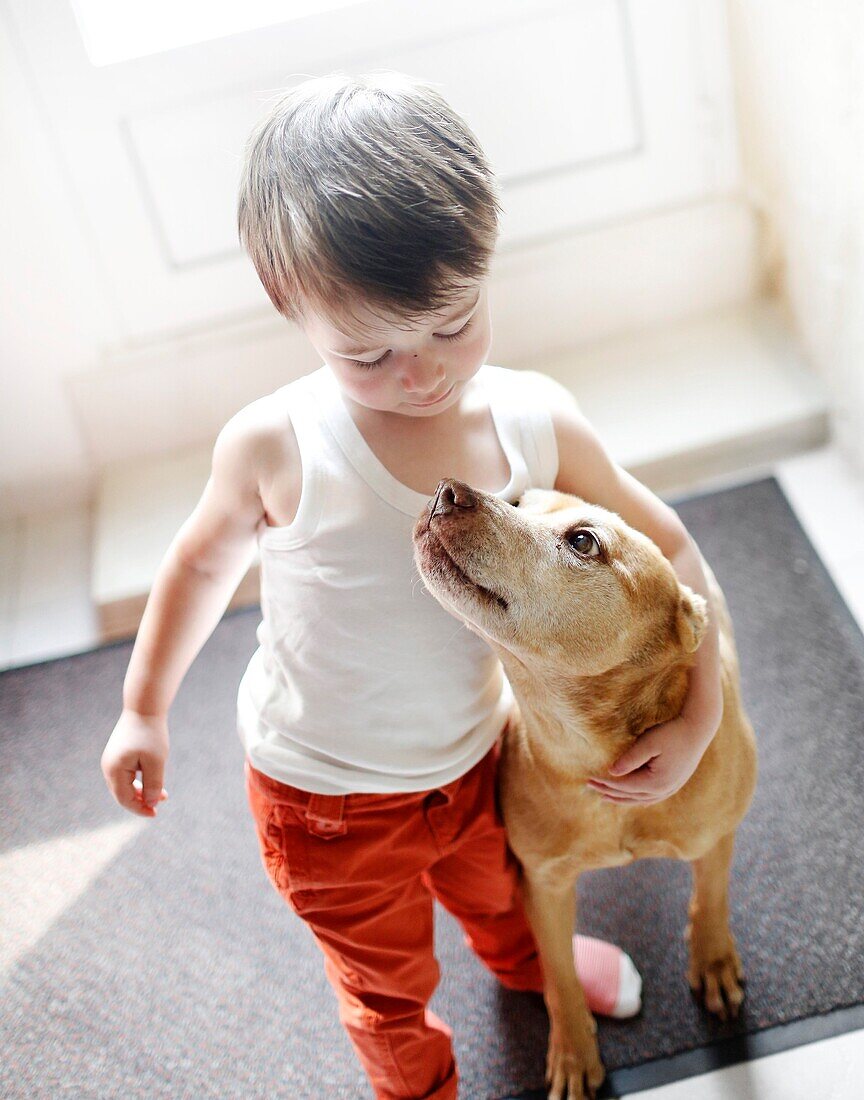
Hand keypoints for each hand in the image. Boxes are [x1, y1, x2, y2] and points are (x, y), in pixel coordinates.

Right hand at [101, 709, 169, 817]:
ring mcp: (111, 761)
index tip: (155, 813)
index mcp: (114, 770)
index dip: (140, 809)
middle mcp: (108, 767)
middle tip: (161, 804)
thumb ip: (153, 784)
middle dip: (142, 801)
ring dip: (142, 791)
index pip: (124, 799)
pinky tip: (153, 781)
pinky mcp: (117, 755)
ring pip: (125, 785)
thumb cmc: (151, 734)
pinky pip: (126, 775)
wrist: (144, 708)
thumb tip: (151, 804)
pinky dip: (139, 781)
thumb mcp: (156, 762)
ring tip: (162, 795)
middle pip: (122, 794)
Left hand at [586, 714, 716, 804]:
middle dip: (609, 791)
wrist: (699, 728)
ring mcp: (671, 788)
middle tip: (590, 786)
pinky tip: (630, 797)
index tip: (589, 778)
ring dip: (622, 799)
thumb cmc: (672, 732)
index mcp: (656, 782)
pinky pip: (652, 797)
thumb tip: (612, 773)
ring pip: (641, 800)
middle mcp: (664, 790)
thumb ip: (630, 759)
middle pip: (630, 795)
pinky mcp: (675, 783)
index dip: (605, 783)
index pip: (623, 786)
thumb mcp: (649, 743)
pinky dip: (637, 798)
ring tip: (605, 797)